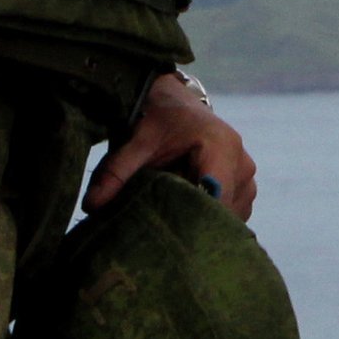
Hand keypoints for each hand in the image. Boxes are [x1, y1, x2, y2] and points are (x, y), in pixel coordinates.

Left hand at [86, 72, 258, 219]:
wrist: (175, 101)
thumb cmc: (158, 117)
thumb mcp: (135, 141)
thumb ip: (115, 172)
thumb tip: (92, 206)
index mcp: (221, 146)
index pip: (216, 197)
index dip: (195, 220)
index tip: (169, 236)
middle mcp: (242, 162)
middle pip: (224, 211)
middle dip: (195, 224)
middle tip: (164, 236)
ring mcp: (247, 175)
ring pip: (230, 215)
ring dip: (204, 221)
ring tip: (174, 219)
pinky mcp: (244, 185)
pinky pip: (233, 212)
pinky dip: (211, 216)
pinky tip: (187, 212)